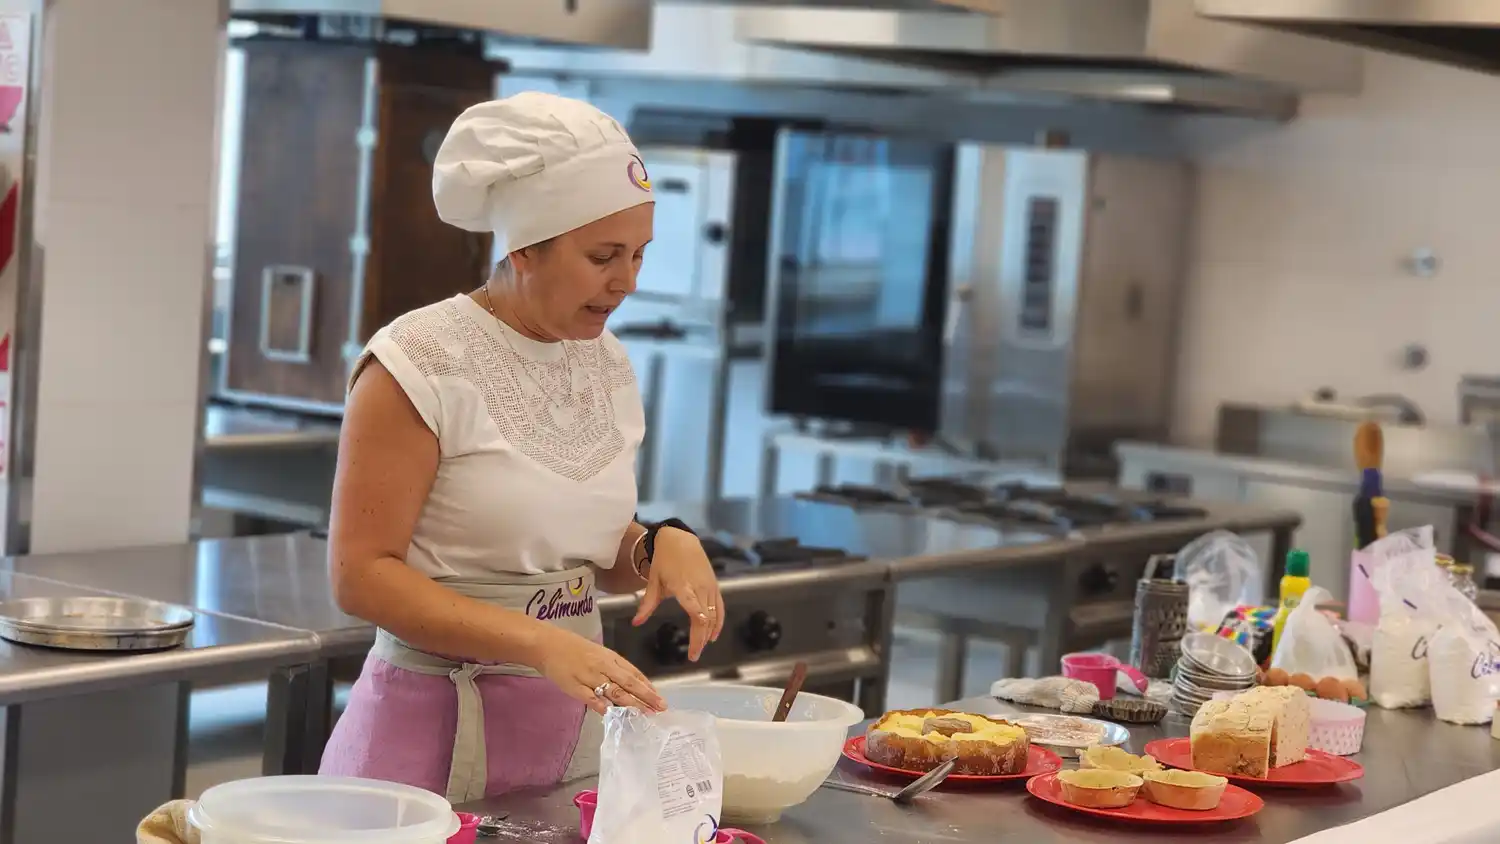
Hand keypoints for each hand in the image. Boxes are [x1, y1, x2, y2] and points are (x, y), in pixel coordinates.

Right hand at [535, 626, 665, 714]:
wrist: (547, 644)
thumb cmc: (573, 648)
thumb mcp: (599, 653)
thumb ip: (614, 669)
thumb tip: (631, 685)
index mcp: (610, 657)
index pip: (634, 673)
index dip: (648, 686)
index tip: (659, 698)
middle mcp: (603, 666)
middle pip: (628, 683)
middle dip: (646, 696)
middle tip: (660, 708)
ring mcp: (589, 676)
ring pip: (614, 691)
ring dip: (631, 703)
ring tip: (643, 713)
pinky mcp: (574, 686)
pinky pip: (591, 698)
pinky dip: (602, 706)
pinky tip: (612, 714)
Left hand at [632, 527, 723, 661]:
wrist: (680, 539)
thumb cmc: (664, 560)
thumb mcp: (653, 582)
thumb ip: (647, 605)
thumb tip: (635, 623)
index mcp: (683, 586)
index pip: (695, 610)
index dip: (698, 628)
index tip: (696, 646)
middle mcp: (700, 588)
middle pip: (706, 618)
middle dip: (701, 639)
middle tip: (693, 656)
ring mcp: (710, 587)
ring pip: (715, 615)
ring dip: (709, 633)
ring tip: (700, 648)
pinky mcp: (715, 586)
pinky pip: (720, 608)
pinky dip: (718, 623)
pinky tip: (713, 636)